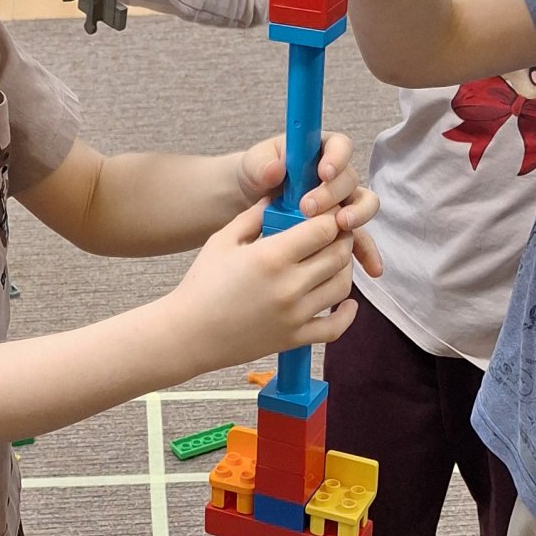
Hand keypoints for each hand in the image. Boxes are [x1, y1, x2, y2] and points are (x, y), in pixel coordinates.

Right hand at [169, 201, 359, 370]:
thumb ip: (253, 216)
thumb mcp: (222, 241)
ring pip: (342, 286)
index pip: (323, 228)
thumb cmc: (201, 285)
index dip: (330, 218)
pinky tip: (347, 302)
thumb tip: (278, 197)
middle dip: (341, 239)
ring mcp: (294, 315)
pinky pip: (335, 327)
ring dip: (344, 269)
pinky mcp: (294, 338)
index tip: (326, 215)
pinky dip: (347, 314)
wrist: (188, 334)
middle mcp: (289, 285)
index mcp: (271, 256)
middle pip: (338, 254)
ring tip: (334, 261)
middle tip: (334, 233)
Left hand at [233, 129, 380, 277]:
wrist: (252, 200)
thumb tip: (275, 170)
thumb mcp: (253, 164)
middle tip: (309, 208)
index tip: (323, 173)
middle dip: (334, 194)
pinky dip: (366, 253)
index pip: (340, 146)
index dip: (337, 158)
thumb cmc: (257, 174)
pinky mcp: (340, 228)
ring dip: (357, 216)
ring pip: (362, 206)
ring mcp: (342, 202)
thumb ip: (262, 164)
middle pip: (350, 180)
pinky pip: (359, 239)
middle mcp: (337, 176)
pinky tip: (371, 269)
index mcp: (320, 151)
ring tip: (343, 226)